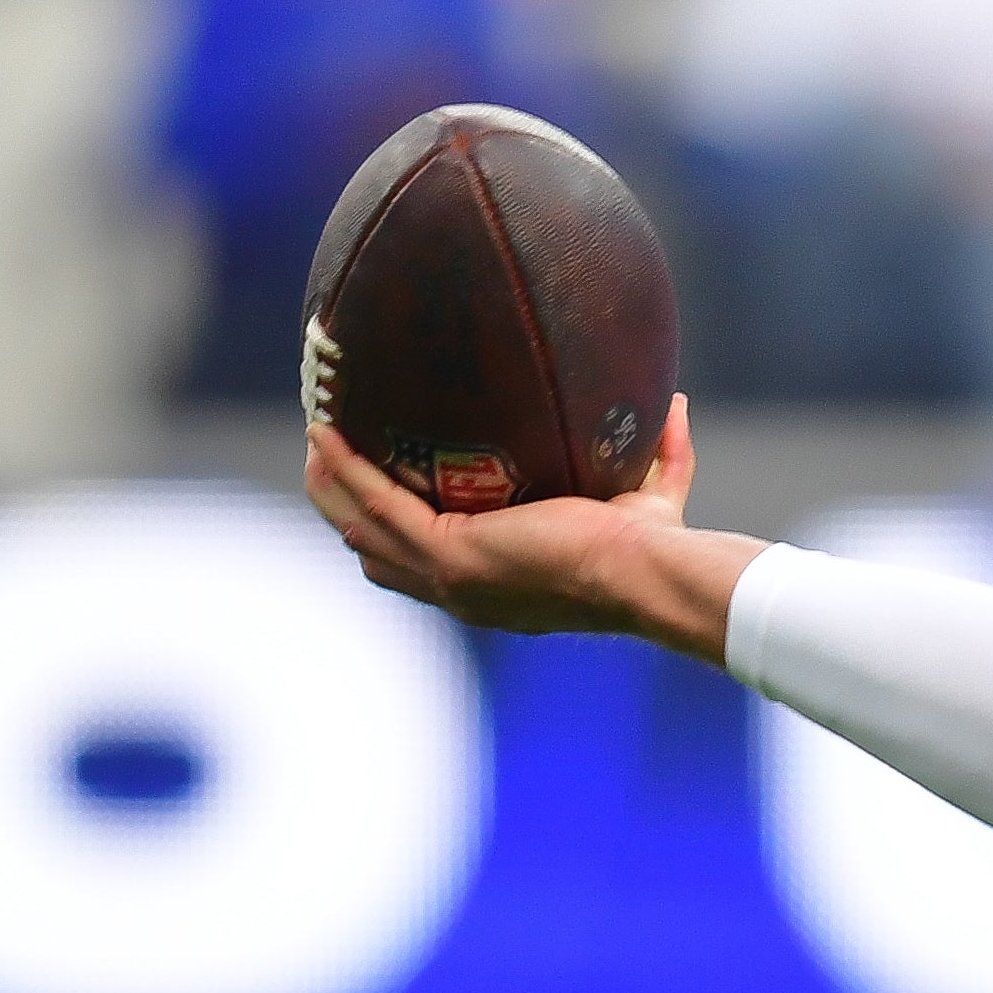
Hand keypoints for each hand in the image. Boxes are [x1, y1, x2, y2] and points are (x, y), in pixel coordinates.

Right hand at [303, 395, 739, 652]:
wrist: (650, 572)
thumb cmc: (657, 547)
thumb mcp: (649, 498)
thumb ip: (662, 455)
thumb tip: (674, 399)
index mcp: (494, 587)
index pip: (425, 565)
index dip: (393, 529)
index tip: (377, 481)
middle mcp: (463, 592)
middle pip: (377, 554)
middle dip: (346, 506)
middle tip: (328, 455)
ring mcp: (450, 578)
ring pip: (364, 531)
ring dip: (333, 484)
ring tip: (317, 435)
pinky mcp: (450, 555)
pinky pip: (379, 505)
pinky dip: (348, 470)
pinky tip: (327, 434)